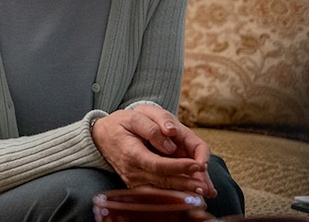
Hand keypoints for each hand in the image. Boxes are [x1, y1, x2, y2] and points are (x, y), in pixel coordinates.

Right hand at [91, 105, 216, 197]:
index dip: (179, 166)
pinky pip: (158, 189)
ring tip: (205, 191)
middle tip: (207, 187)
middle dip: (187, 183)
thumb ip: (151, 127)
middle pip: (164, 180)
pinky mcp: (138, 184)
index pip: (158, 164)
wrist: (101, 137)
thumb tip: (170, 140)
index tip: (198, 165)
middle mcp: (133, 171)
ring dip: (184, 190)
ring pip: (163, 188)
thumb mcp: (133, 116)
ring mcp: (135, 180)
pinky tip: (191, 191)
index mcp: (131, 153)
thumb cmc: (120, 124)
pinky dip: (175, 191)